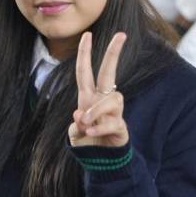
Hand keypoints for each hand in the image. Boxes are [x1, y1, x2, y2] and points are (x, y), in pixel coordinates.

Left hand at [69, 32, 128, 147]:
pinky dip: (99, 127)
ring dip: (96, 110)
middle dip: (113, 52)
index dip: (85, 53)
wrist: (99, 162)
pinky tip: (91, 133)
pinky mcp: (120, 126)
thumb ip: (76, 124)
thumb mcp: (75, 133)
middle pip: (109, 72)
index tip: (87, 34)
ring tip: (85, 123)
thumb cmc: (87, 142)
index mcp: (88, 97)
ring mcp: (113, 112)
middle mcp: (102, 100)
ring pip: (111, 100)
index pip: (85, 71)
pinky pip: (112, 121)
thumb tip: (82, 115)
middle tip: (120, 34)